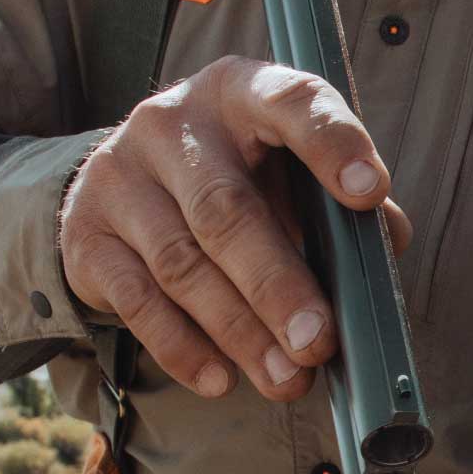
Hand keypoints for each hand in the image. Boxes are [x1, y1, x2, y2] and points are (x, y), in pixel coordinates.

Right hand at [59, 56, 411, 401]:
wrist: (123, 187)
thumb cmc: (238, 179)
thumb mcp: (289, 175)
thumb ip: (340, 206)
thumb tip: (386, 244)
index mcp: (242, 94)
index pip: (290, 101)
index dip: (331, 144)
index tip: (369, 194)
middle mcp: (173, 124)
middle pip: (225, 210)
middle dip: (278, 285)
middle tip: (319, 342)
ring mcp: (120, 176)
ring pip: (183, 265)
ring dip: (240, 332)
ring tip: (287, 379)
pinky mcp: (86, 235)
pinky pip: (137, 300)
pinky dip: (184, 347)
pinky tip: (222, 379)